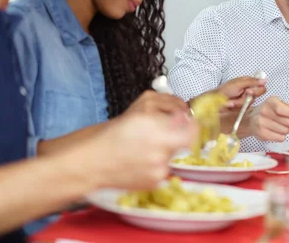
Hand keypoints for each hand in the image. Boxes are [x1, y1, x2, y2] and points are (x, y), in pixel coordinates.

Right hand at [78, 94, 197, 189]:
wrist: (95, 160)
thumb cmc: (117, 132)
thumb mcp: (143, 107)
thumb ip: (169, 105)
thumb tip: (186, 114)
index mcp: (158, 132)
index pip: (193, 130)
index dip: (192, 124)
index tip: (187, 121)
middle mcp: (161, 153)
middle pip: (184, 143)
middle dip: (176, 136)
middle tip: (164, 133)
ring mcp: (159, 170)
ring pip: (174, 156)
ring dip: (166, 150)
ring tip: (146, 147)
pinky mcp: (155, 182)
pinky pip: (165, 168)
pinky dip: (157, 163)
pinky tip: (142, 159)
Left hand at [216, 76, 266, 110]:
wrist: (214, 101)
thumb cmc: (223, 90)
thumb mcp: (238, 84)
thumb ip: (252, 82)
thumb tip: (264, 80)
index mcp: (248, 82)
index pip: (261, 85)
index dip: (257, 89)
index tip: (249, 90)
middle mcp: (248, 90)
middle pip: (257, 94)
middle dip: (248, 96)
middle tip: (243, 94)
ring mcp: (245, 99)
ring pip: (250, 102)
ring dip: (239, 102)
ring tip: (231, 100)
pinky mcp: (242, 107)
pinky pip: (244, 108)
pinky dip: (236, 106)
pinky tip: (230, 104)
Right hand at [249, 96, 288, 140]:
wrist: (250, 119)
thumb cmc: (267, 111)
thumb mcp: (277, 104)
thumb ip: (288, 106)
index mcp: (270, 102)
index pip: (282, 109)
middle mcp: (264, 112)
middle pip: (286, 122)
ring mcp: (262, 123)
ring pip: (285, 131)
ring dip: (287, 129)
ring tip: (283, 126)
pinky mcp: (262, 134)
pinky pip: (279, 138)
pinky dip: (282, 136)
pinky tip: (278, 132)